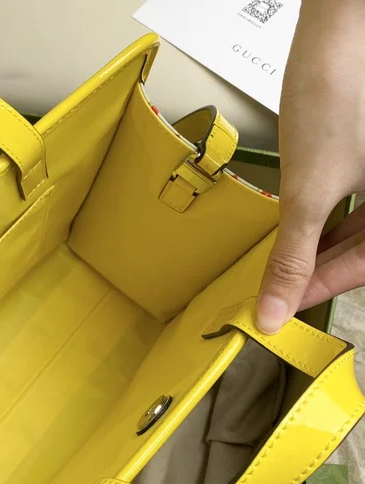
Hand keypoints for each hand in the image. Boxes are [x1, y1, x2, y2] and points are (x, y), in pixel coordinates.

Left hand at [257, 0, 364, 332]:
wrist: (346, 22)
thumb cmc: (340, 90)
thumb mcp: (308, 188)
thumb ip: (291, 255)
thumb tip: (273, 311)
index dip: (319, 290)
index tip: (280, 306)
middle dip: (320, 269)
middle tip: (278, 285)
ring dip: (325, 246)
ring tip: (287, 259)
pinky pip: (364, 200)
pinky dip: (335, 217)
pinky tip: (308, 226)